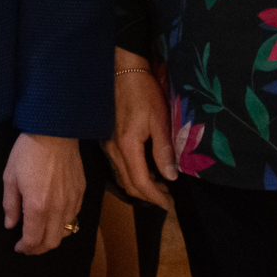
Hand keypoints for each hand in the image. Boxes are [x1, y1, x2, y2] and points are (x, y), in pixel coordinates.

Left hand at [1, 133, 84, 254]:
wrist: (55, 131)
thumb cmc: (28, 153)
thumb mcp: (10, 178)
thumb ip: (10, 205)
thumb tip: (10, 225)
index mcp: (37, 207)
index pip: (33, 240)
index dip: (25, 248)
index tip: (18, 247)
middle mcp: (58, 209)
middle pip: (52, 242)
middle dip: (39, 249)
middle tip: (29, 246)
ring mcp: (72, 201)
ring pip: (66, 231)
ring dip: (52, 237)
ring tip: (42, 233)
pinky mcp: (81, 192)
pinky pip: (74, 216)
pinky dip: (64, 223)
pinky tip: (55, 217)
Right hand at [105, 49, 175, 209]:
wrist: (122, 71)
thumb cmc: (143, 92)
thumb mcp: (159, 119)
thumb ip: (164, 150)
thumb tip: (170, 177)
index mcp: (126, 146)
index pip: (140, 182)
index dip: (155, 197)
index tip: (169, 205)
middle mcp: (112, 150)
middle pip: (128, 184)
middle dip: (148, 196)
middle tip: (167, 198)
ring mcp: (106, 145)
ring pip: (121, 176)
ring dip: (139, 186)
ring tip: (159, 186)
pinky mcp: (105, 139)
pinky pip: (117, 166)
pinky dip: (132, 174)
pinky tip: (145, 169)